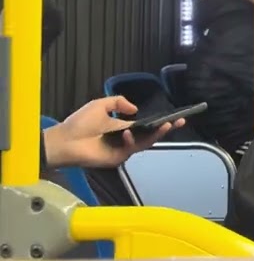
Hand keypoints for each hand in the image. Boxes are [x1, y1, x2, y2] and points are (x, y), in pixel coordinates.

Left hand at [42, 96, 184, 169]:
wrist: (65, 141)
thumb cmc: (79, 123)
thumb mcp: (99, 105)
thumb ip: (118, 102)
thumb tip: (135, 109)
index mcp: (122, 127)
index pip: (146, 125)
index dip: (159, 120)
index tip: (174, 115)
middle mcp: (126, 139)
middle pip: (151, 135)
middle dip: (167, 128)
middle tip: (180, 121)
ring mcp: (123, 149)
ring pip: (146, 142)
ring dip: (157, 134)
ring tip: (166, 125)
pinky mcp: (119, 158)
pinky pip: (132, 149)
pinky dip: (132, 140)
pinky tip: (126, 133)